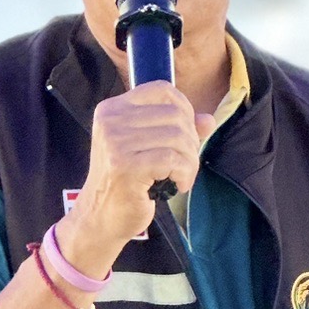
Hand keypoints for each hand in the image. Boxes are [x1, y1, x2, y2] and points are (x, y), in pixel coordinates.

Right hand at [63, 84, 208, 274]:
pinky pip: (173, 160)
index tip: (186, 134)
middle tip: (186, 163)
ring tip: (183, 177)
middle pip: (174, 115)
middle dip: (191, 140)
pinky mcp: (126, 166)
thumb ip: (176, 130)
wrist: (99, 218)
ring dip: (190, 160)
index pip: (161, 89)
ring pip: (177, 138)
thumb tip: (208, 120)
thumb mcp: (147, 149)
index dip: (184, 107)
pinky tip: (178, 186)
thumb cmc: (125, 183)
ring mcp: (115, 143)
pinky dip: (185, 174)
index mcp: (112, 109)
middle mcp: (110, 121)